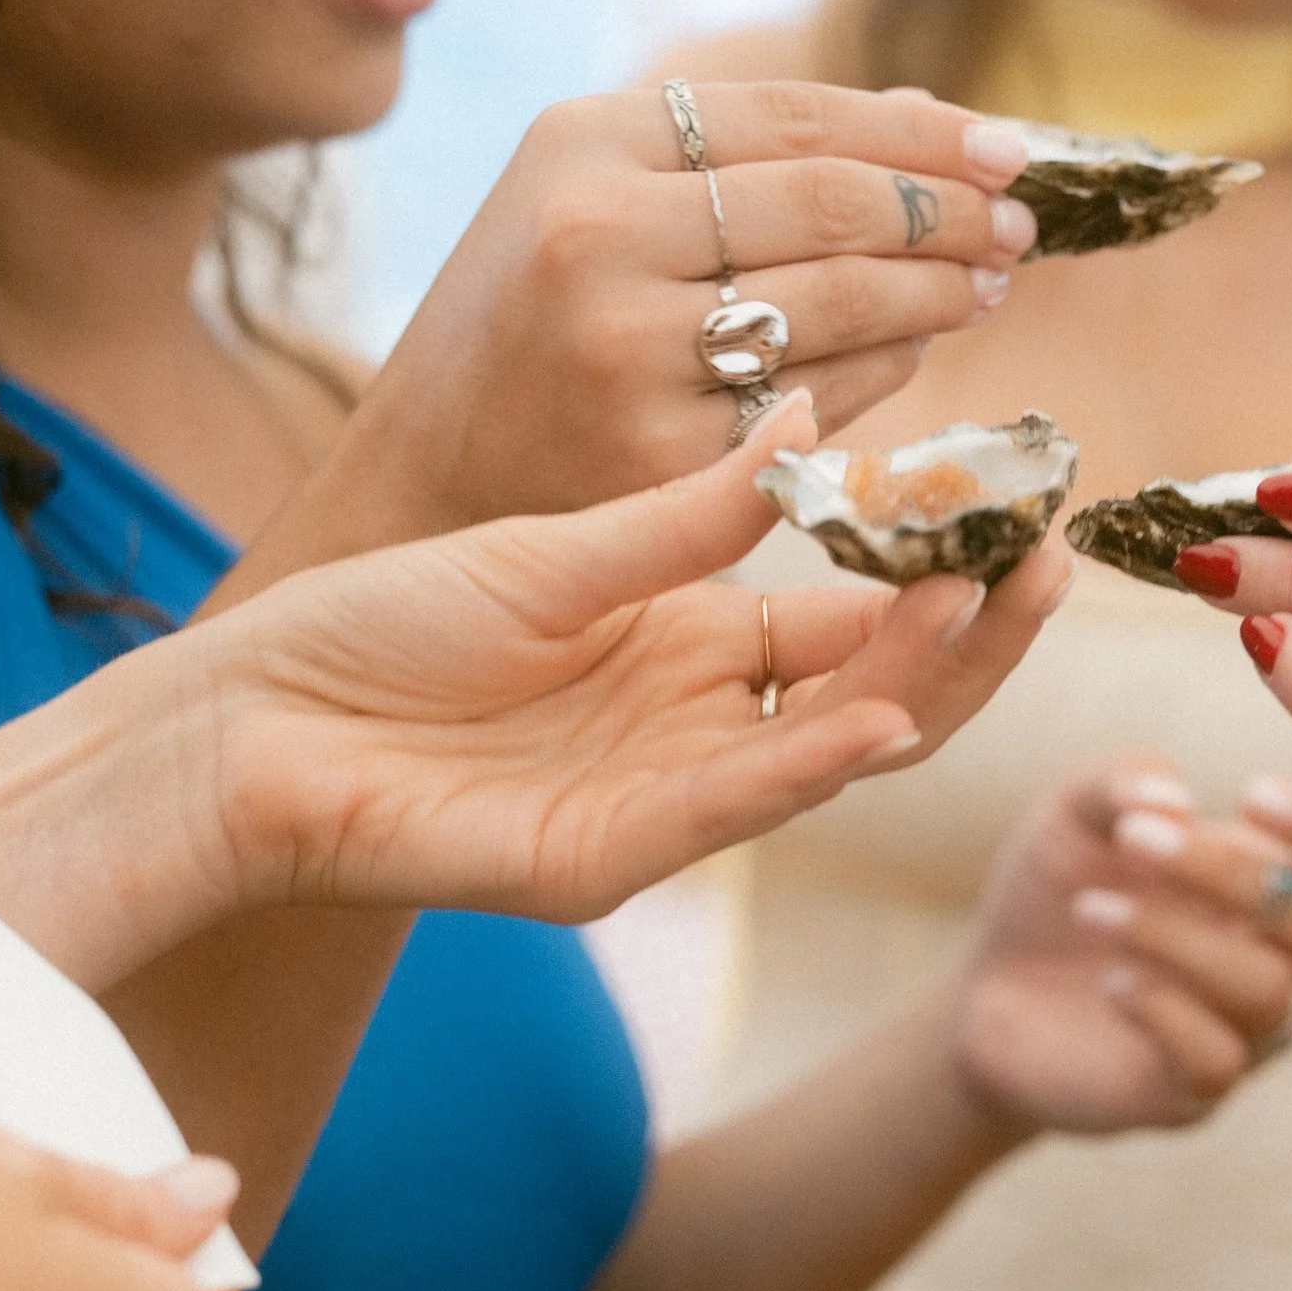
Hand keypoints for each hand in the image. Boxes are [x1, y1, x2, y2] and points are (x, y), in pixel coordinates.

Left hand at [207, 418, 1069, 926]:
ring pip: (830, 753)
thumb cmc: (376, 631)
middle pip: (878, 692)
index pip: (854, 616)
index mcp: (687, 648)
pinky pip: (735, 807)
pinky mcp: (608, 859)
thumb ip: (688, 515)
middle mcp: (697, 729)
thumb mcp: (554, 555)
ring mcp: (663, 802)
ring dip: (918, 685)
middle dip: (969, 632)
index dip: (936, 566)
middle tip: (1044, 559)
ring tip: (986, 607)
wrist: (247, 727)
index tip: (1012, 503)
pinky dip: (810, 764)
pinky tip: (878, 718)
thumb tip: (812, 431)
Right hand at [286, 80, 1038, 557]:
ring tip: (987, 282)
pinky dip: (884, 372)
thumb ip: (746, 156)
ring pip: (838, 303)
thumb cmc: (530, 328)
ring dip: (936, 291)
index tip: (1009, 149)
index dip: (919, 134)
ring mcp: (628, 345)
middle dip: (947, 213)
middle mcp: (600, 231)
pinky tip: (919, 351)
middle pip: (831, 204)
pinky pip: (816, 399)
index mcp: (585, 141)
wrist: (426, 476)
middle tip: (1019, 226)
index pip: (796, 117)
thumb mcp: (595, 200)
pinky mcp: (658, 448)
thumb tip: (931, 118)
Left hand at [951, 760, 1291, 1136]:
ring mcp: (1246, 1035)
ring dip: (1174, 937)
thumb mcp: (1076, 813)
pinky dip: (1163, 1011)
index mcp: (1274, 886)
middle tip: (1131, 838)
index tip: (1251, 793)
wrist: (990, 994)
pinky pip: (1218, 1060)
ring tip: (1088, 909)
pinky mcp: (1194, 1094)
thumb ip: (1125, 782)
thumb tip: (1176, 800)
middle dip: (1222, 868)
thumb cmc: (1059, 891)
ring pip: (1265, 989)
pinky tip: (1108, 983)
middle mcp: (1282, 962)